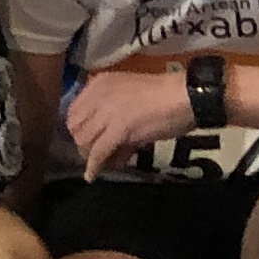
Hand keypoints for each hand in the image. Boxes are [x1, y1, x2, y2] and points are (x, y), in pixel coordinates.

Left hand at [60, 63, 192, 180]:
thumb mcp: (131, 100)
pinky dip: (94, 166)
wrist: (185, 97)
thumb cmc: (164, 96)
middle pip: (75, 126)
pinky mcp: (119, 129)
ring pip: (84, 140)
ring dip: (89, 155)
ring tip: (100, 164)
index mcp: (100, 83)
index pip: (74, 110)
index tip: (87, 140)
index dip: (78, 129)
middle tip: (95, 154)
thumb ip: (115, 119)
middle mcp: (99, 95)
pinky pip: (99, 152)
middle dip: (82, 143)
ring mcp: (107, 111)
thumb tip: (109, 149)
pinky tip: (93, 175)